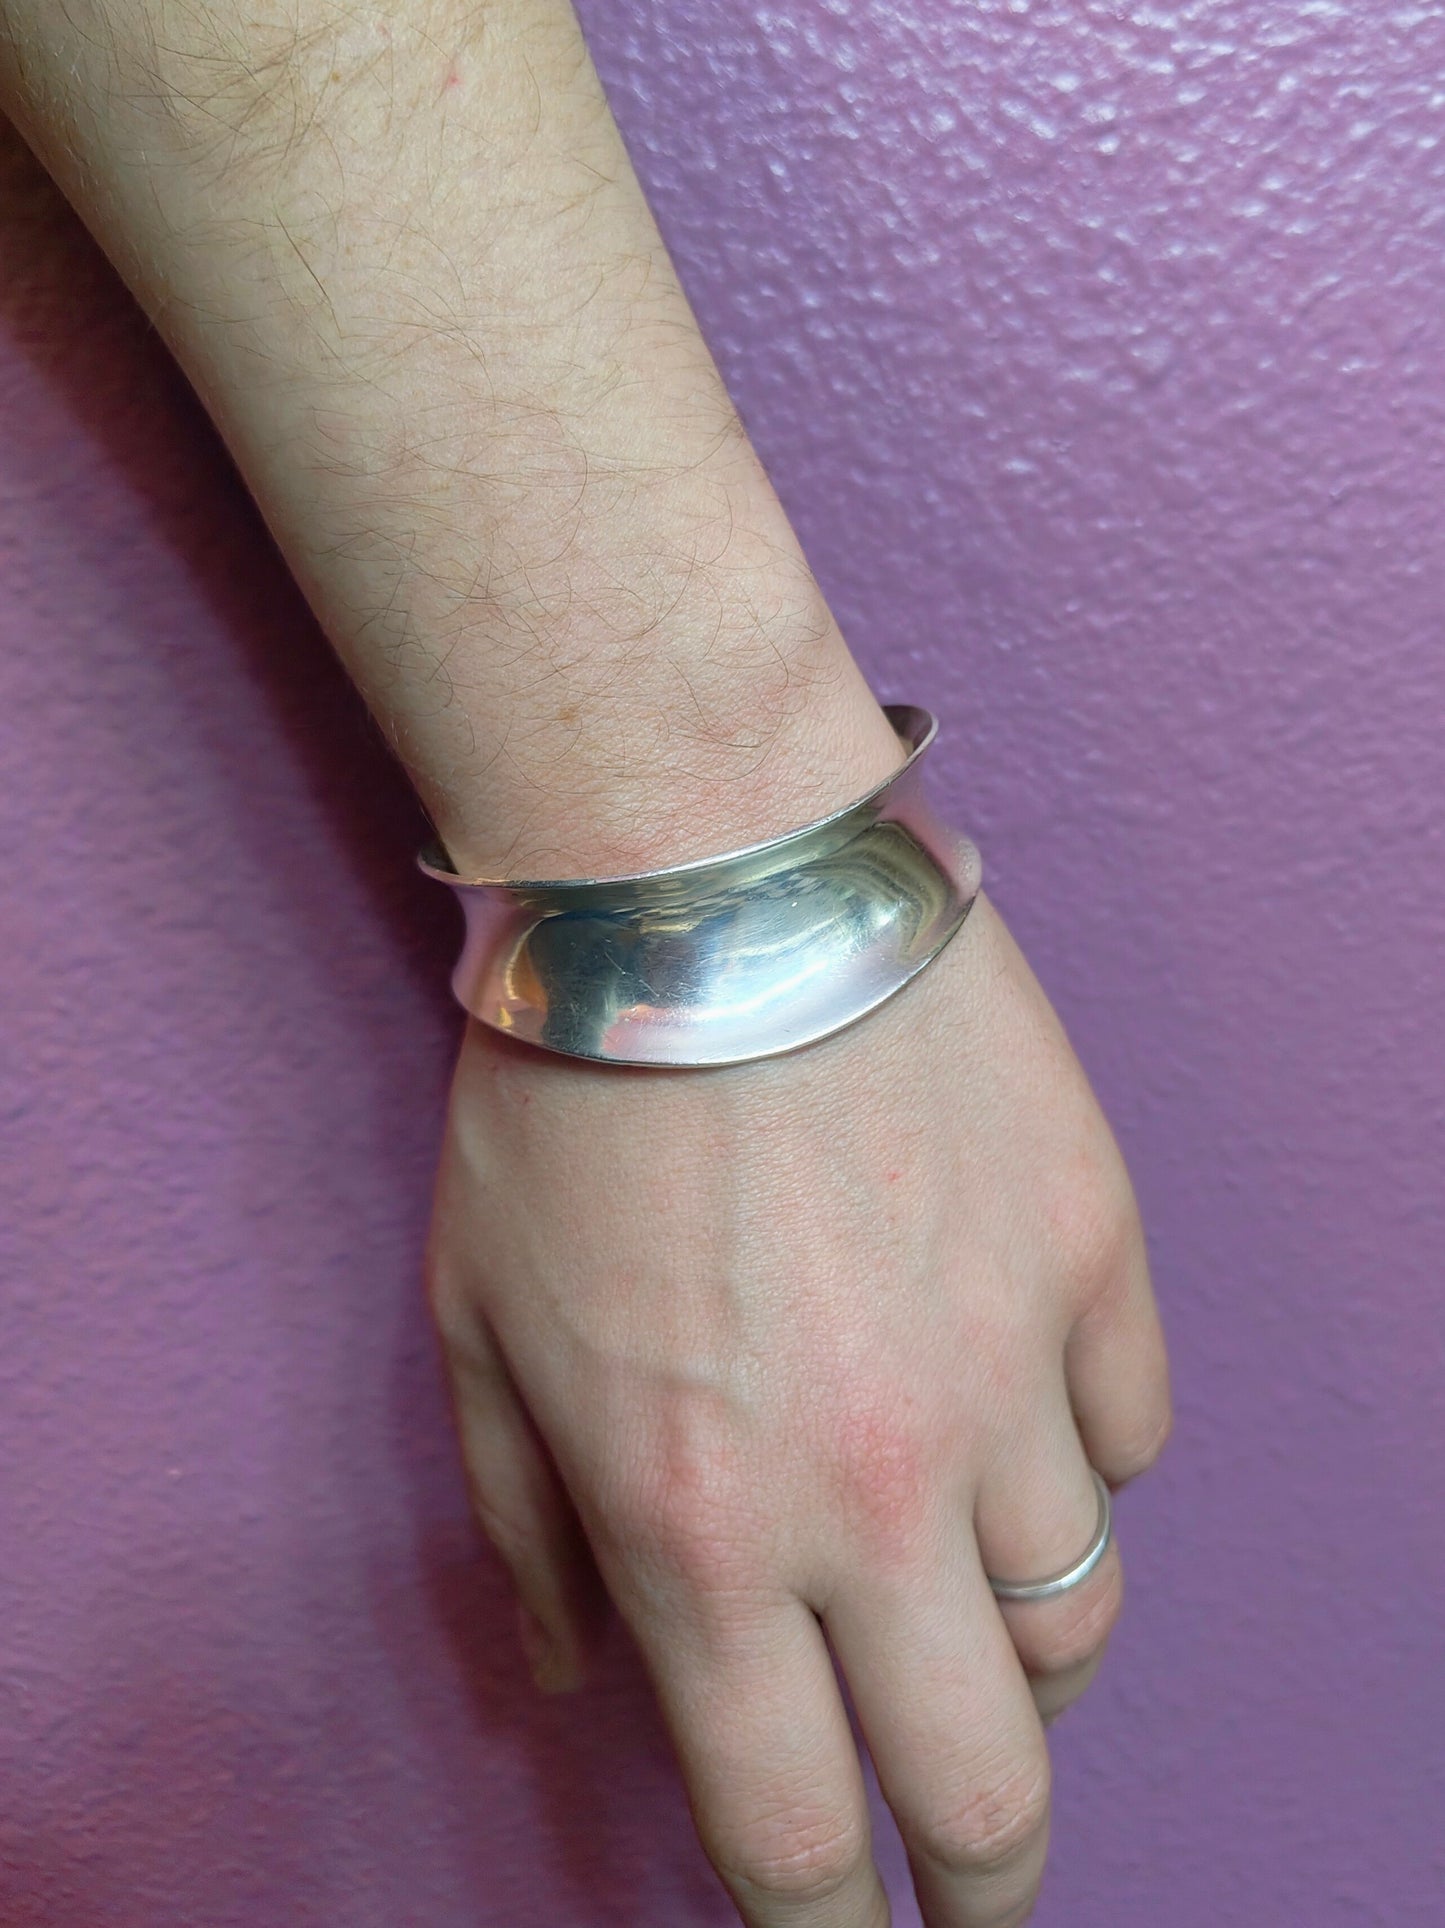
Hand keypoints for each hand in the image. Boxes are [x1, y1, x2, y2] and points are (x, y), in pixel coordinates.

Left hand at [427, 892, 1170, 1927]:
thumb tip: (572, 1676)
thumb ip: (523, 1528)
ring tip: (976, 1605)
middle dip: (980, 1878)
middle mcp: (874, 1487)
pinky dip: (1082, 1453)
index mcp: (698, 1526)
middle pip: (989, 1786)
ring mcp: (1008, 1367)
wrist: (705, 874)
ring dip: (1028, 1646)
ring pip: (1082, 1613)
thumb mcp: (476, 1321)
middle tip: (969, 1881)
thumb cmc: (563, 1090)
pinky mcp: (1093, 1248)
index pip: (790, 1828)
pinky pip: (1135, 1432)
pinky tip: (1019, 1401)